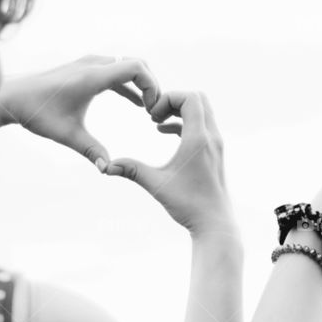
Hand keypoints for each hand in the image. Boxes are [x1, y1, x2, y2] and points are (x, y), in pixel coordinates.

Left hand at [0, 55, 159, 168]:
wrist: (11, 96)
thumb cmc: (36, 113)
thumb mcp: (66, 134)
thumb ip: (91, 151)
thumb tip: (108, 170)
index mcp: (92, 77)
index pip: (136, 67)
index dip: (151, 85)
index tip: (151, 109)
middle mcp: (93, 65)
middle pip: (137, 63)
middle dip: (152, 85)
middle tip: (155, 111)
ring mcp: (88, 64)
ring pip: (127, 66)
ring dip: (141, 85)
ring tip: (148, 110)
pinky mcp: (84, 70)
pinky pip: (116, 72)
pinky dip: (130, 86)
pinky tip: (136, 104)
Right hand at [104, 91, 234, 237]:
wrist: (215, 223)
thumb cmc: (188, 205)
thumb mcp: (157, 185)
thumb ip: (132, 170)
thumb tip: (105, 166)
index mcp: (198, 139)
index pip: (190, 98)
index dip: (168, 98)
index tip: (152, 116)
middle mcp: (212, 137)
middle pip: (198, 98)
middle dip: (174, 100)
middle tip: (154, 115)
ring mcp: (216, 144)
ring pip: (202, 111)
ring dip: (179, 111)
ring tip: (156, 123)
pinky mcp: (215, 152)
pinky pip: (202, 124)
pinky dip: (184, 122)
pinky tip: (164, 133)